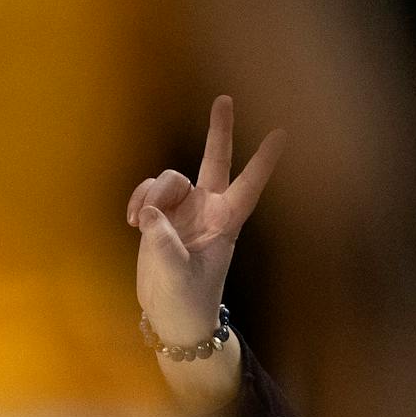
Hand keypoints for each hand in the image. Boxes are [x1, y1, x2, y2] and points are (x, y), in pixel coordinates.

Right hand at [126, 94, 283, 349]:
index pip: (249, 186)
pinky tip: (133, 222)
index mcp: (226, 223)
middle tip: (225, 99)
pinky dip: (139, 202)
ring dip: (151, 195)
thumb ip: (164, 242)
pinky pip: (148, 192)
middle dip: (219, 130)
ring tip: (140, 223)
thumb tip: (151, 214)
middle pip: (215, 160)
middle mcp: (207, 209)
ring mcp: (183, 210)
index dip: (264, 160)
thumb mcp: (178, 274)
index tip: (282, 132)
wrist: (170, 317)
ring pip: (168, 179)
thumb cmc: (187, 301)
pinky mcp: (160, 215)